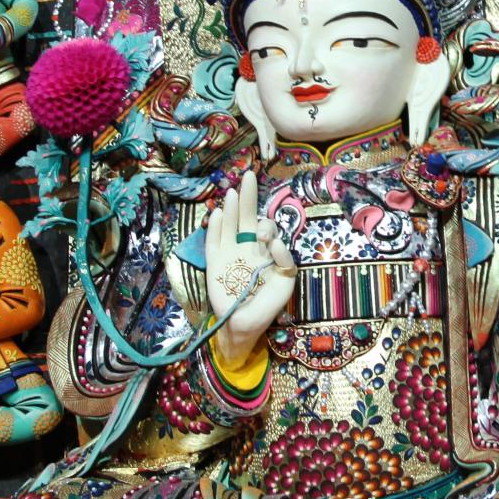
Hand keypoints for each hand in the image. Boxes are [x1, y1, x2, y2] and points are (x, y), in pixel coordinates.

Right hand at [204, 170, 296, 353]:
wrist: (245, 323)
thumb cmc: (268, 303)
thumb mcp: (286, 282)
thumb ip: (285, 261)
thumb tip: (276, 243)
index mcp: (266, 250)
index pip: (267, 228)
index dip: (268, 227)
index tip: (268, 240)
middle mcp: (247, 247)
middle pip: (246, 216)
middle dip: (248, 196)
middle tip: (249, 175)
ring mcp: (230, 253)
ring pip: (229, 224)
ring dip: (230, 208)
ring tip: (233, 191)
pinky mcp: (215, 262)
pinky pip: (213, 241)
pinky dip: (215, 227)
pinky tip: (217, 212)